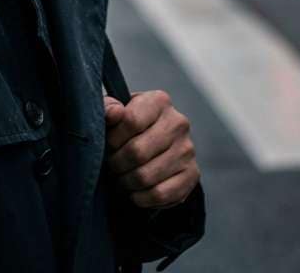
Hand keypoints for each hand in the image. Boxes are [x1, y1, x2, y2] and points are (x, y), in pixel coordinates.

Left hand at [103, 90, 198, 209]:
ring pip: (146, 176)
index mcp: (159, 101)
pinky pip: (161, 194)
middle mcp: (178, 122)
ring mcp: (188, 149)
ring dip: (126, 183)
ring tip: (121, 178)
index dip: (112, 139)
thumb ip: (107, 107)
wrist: (155, 144)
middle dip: (116, 164)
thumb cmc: (130, 126)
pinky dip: (141, 198)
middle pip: (137, 152)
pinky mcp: (192, 174)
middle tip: (111, 166)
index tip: (107, 145)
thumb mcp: (116, 111)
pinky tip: (135, 192)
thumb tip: (113, 113)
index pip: (131, 121)